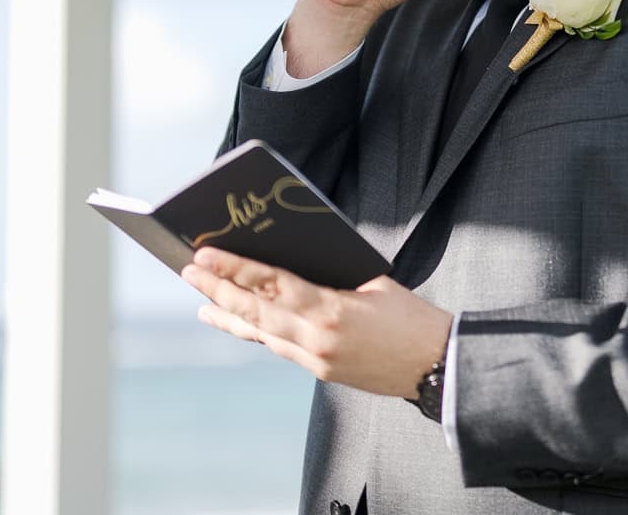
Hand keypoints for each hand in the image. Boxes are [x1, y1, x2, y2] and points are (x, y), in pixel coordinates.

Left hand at [182, 247, 453, 399]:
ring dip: (231, 317)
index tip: (206, 255)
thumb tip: (294, 260)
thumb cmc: (413, 318)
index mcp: (333, 309)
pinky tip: (243, 324)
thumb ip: (335, 274)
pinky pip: (280, 348)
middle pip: (256, 311)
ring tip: (204, 305)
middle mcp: (318, 338)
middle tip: (190, 272)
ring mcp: (318, 359)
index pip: (272, 284)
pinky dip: (257, 333)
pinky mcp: (323, 372)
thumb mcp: (376, 283)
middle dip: (219, 291)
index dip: (236, 269)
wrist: (438, 365)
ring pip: (262, 334)